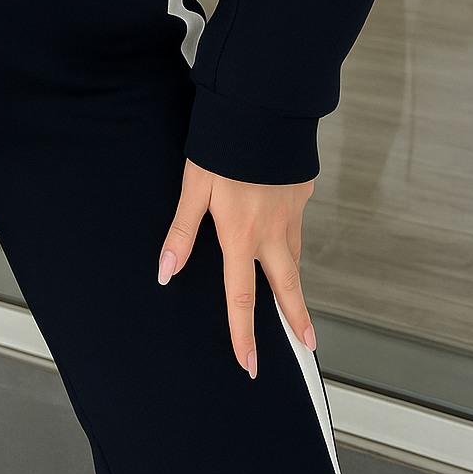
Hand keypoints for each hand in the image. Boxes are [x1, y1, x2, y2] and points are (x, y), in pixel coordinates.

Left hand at [157, 158, 315, 377]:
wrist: (263, 110)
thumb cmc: (222, 148)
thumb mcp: (193, 188)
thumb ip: (181, 232)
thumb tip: (165, 272)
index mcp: (240, 236)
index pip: (241, 297)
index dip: (244, 334)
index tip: (249, 364)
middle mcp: (271, 231)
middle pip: (286, 287)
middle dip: (296, 320)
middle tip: (307, 346)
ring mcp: (291, 212)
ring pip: (293, 255)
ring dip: (294, 281)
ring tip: (295, 302)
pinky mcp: (302, 192)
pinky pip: (296, 223)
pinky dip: (291, 236)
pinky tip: (283, 230)